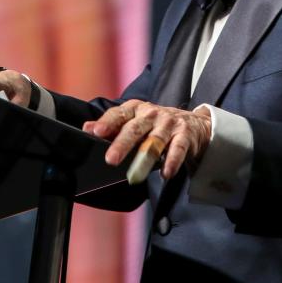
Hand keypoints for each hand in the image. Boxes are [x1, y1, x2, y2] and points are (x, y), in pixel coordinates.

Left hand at [83, 100, 211, 179]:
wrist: (194, 124)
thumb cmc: (156, 124)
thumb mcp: (134, 121)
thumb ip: (112, 126)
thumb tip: (87, 129)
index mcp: (135, 108)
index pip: (119, 114)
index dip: (107, 122)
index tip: (95, 132)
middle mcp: (151, 113)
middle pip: (135, 129)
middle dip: (122, 144)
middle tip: (110, 159)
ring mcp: (169, 123)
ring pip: (155, 140)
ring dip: (145, 157)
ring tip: (136, 173)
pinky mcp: (185, 134)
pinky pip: (178, 148)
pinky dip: (172, 160)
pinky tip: (166, 173)